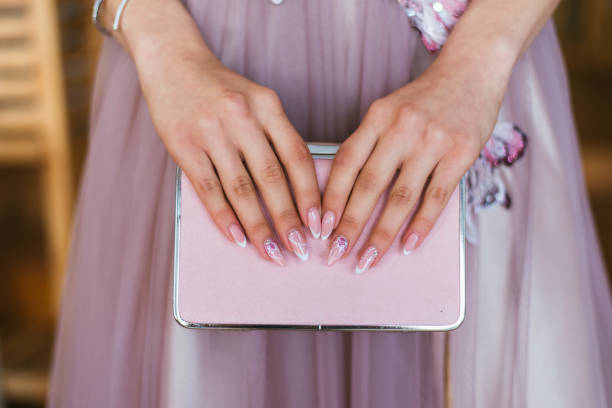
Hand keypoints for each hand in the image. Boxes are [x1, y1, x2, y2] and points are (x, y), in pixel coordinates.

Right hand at [131, 30, 319, 264]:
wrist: (172, 61)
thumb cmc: (221, 88)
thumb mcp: (256, 100)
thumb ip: (275, 136)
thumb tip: (296, 189)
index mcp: (267, 105)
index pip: (297, 156)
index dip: (310, 194)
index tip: (319, 224)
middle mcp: (242, 117)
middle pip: (272, 178)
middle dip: (288, 219)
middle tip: (300, 249)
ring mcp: (211, 132)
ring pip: (241, 189)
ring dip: (258, 226)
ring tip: (272, 253)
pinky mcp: (183, 145)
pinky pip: (209, 189)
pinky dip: (224, 217)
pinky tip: (237, 238)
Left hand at [322, 58, 506, 272]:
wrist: (472, 70)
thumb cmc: (424, 98)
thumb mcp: (389, 111)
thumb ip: (370, 143)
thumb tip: (345, 191)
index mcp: (377, 117)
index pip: (346, 162)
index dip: (331, 197)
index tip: (320, 226)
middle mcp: (401, 128)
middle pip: (369, 185)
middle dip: (349, 225)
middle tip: (335, 254)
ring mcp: (432, 141)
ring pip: (401, 197)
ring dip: (381, 234)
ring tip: (367, 261)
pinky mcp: (461, 154)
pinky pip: (436, 197)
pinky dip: (421, 225)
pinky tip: (408, 246)